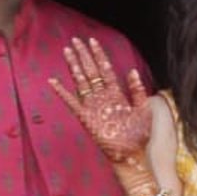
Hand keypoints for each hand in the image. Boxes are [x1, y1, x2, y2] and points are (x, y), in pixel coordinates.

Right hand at [50, 36, 150, 165]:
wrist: (130, 155)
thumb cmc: (138, 135)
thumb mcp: (143, 110)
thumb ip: (137, 91)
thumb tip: (131, 70)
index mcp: (117, 93)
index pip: (105, 69)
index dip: (99, 55)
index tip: (93, 41)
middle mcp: (103, 97)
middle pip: (91, 71)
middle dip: (83, 55)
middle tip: (75, 40)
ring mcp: (93, 107)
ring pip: (81, 82)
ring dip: (74, 67)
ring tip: (67, 52)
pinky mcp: (85, 118)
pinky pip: (71, 102)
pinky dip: (62, 92)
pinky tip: (53, 82)